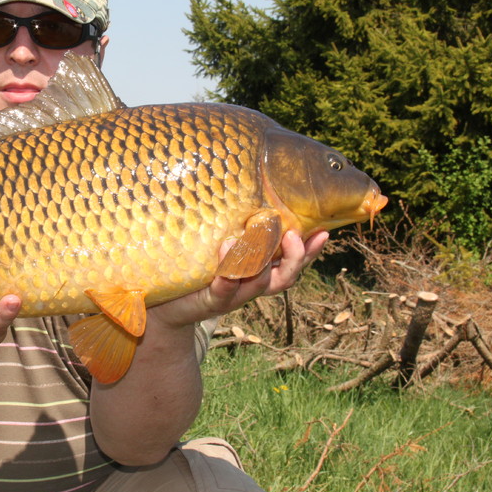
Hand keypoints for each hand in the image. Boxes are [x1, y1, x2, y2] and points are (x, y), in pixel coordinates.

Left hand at [152, 230, 327, 327]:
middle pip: (284, 277)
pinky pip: (223, 292)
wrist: (166, 303)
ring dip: (258, 263)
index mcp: (261, 268)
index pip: (294, 261)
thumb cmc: (197, 265)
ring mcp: (233, 294)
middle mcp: (252, 283)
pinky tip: (226, 269)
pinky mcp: (211, 301)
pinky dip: (228, 280)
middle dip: (294, 258)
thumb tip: (256, 188)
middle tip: (293, 237)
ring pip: (257, 284)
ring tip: (250, 241)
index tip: (325, 232)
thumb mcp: (222, 241)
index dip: (311, 251)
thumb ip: (240, 226)